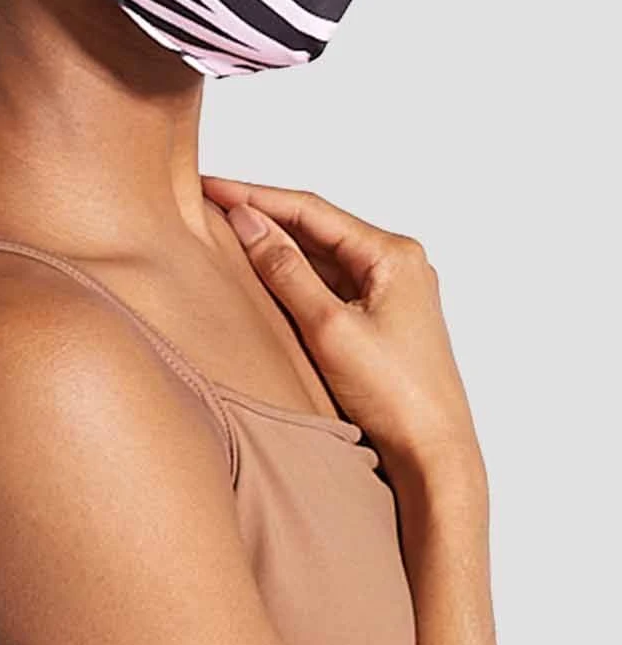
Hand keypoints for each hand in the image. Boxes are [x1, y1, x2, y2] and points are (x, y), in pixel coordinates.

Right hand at [201, 175, 484, 482]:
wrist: (434, 459)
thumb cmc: (397, 398)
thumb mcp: (329, 328)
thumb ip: (285, 270)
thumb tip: (246, 221)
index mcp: (393, 254)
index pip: (310, 209)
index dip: (254, 195)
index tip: (211, 185)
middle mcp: (395, 265)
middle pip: (315, 228)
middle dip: (262, 216)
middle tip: (209, 204)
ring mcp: (389, 294)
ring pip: (319, 257)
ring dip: (275, 247)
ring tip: (225, 234)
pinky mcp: (379, 321)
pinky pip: (327, 285)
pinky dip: (292, 278)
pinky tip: (259, 276)